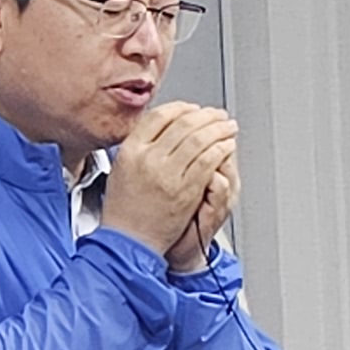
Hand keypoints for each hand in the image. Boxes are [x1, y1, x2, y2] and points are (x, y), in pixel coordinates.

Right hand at [101, 103, 236, 268]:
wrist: (129, 241)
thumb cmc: (124, 210)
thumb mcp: (120, 169)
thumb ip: (139, 146)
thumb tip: (162, 125)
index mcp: (131, 150)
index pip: (160, 116)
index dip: (182, 108)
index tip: (192, 109)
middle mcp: (148, 159)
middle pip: (184, 124)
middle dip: (207, 116)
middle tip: (217, 115)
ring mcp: (168, 174)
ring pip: (200, 139)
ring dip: (220, 129)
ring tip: (228, 127)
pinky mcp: (186, 190)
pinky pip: (209, 161)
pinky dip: (221, 149)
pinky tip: (227, 146)